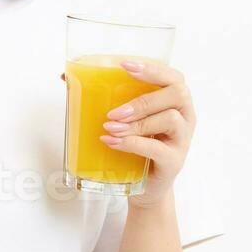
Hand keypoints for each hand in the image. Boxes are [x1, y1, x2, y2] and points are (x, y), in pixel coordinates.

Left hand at [95, 59, 195, 207]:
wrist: (147, 185)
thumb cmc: (136, 143)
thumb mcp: (125, 117)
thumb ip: (105, 97)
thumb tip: (66, 76)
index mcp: (174, 100)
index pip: (173, 76)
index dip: (152, 68)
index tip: (125, 66)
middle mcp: (185, 116)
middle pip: (177, 94)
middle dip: (143, 99)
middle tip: (114, 111)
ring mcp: (182, 140)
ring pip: (169, 119)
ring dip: (137, 122)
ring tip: (111, 128)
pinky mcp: (174, 161)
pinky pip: (158, 149)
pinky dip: (133, 143)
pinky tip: (114, 143)